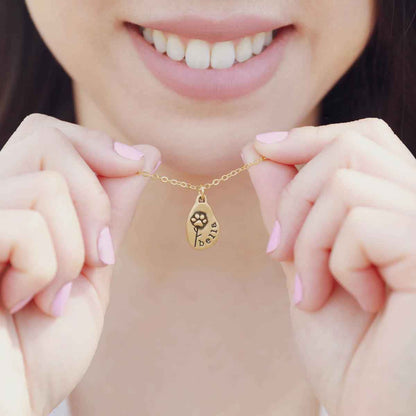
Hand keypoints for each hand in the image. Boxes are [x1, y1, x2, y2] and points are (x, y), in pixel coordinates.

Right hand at [0, 114, 160, 414]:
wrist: (13, 403)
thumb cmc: (45, 344)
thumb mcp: (92, 267)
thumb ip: (112, 208)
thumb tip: (145, 152)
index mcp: (14, 204)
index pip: (48, 134)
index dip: (95, 143)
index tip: (136, 165)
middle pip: (45, 138)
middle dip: (93, 199)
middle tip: (95, 257)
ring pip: (46, 186)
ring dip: (71, 250)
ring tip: (52, 294)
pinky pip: (26, 224)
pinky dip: (45, 269)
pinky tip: (23, 301)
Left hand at [241, 118, 415, 414]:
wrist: (370, 407)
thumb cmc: (344, 343)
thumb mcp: (302, 261)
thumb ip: (286, 205)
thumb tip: (259, 151)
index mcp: (399, 205)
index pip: (362, 138)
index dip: (310, 136)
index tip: (260, 149)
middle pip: (351, 147)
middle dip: (295, 197)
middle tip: (279, 251)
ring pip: (345, 184)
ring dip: (310, 240)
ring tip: (314, 288)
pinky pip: (361, 223)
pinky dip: (336, 262)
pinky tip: (356, 300)